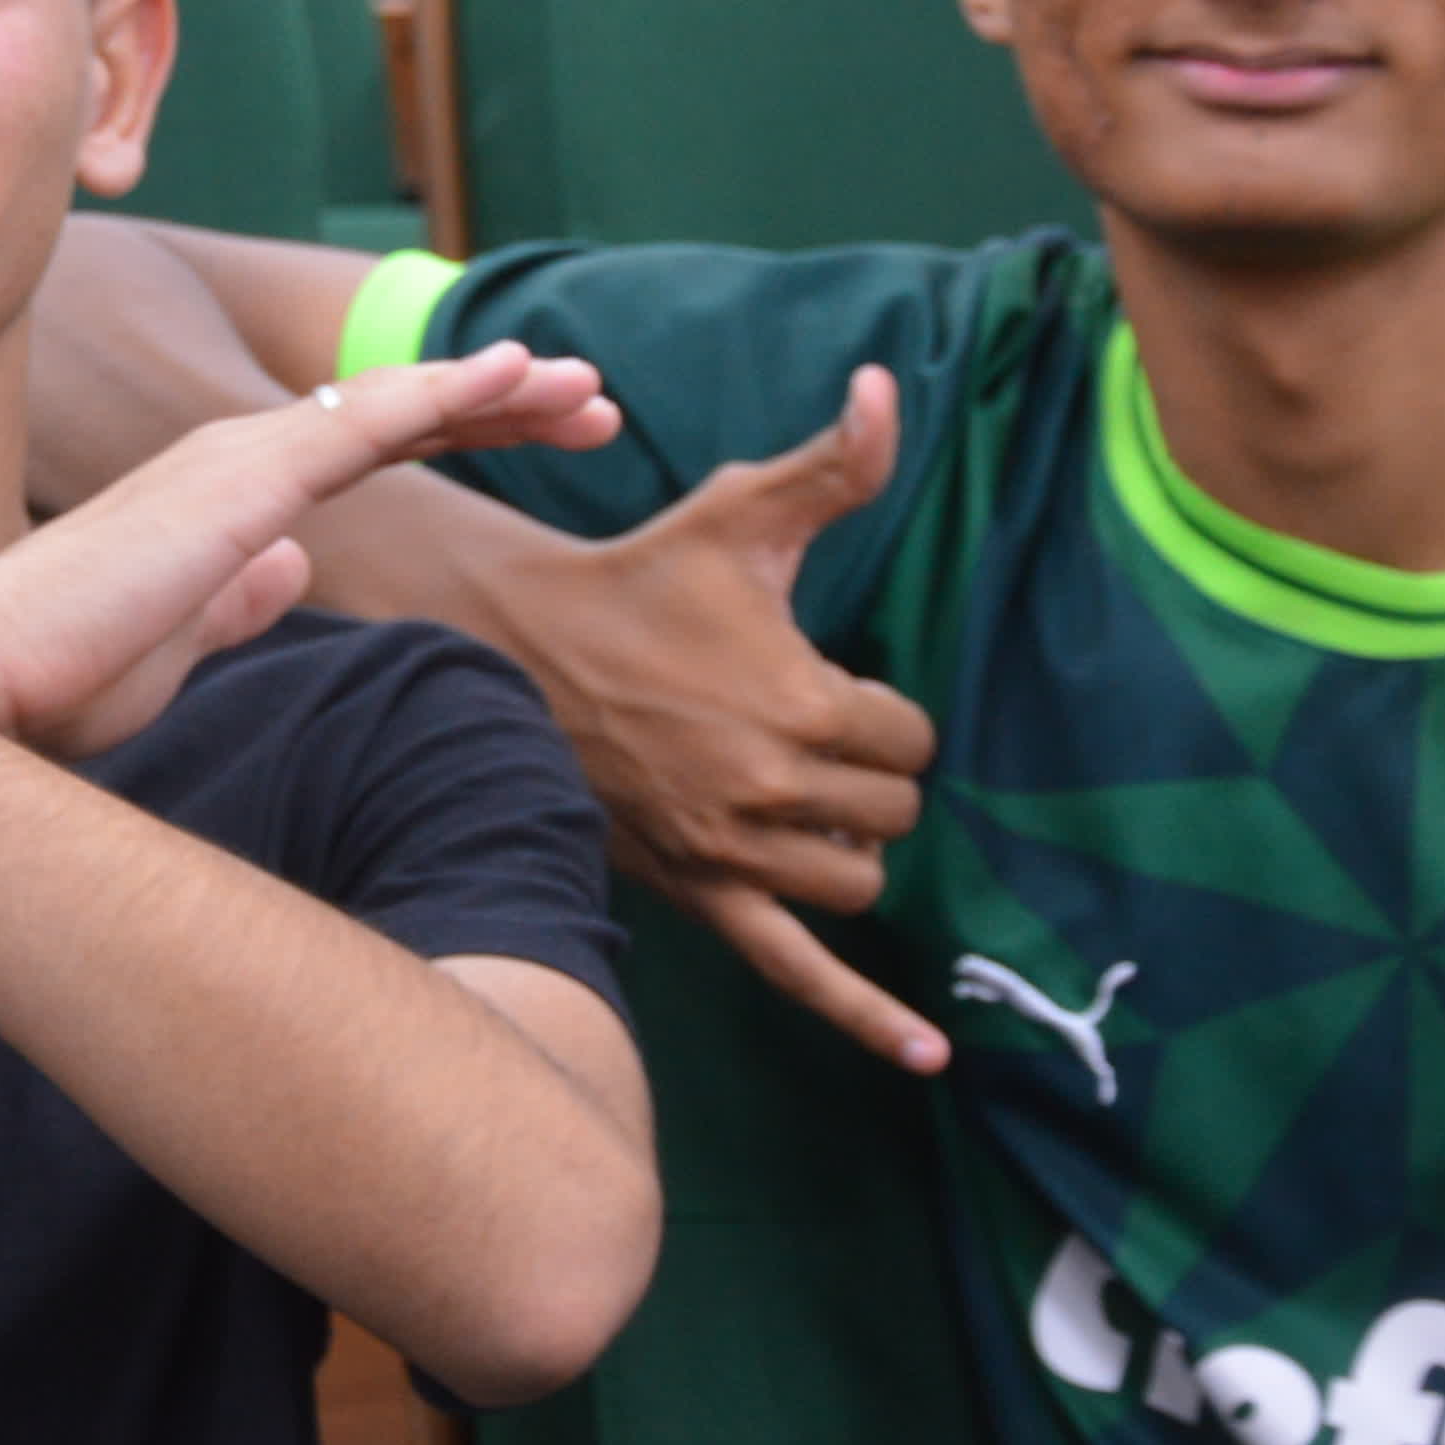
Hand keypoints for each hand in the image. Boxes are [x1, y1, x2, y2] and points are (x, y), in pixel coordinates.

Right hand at [0, 343, 619, 756]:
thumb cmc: (47, 679)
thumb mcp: (171, 644)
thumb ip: (233, 599)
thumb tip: (292, 566)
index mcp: (219, 498)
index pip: (360, 450)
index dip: (450, 434)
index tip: (536, 439)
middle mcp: (233, 460)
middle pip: (393, 415)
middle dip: (497, 408)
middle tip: (591, 407)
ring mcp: (236, 462)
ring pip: (396, 405)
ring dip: (498, 393)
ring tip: (585, 389)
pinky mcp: (240, 483)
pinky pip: (369, 422)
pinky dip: (451, 393)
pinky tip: (516, 379)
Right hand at [491, 366, 948, 1069]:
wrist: (517, 657)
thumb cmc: (639, 579)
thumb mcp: (738, 514)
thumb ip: (833, 463)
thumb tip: (894, 386)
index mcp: (797, 700)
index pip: (910, 736)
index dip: (884, 710)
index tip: (831, 682)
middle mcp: (772, 791)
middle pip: (892, 813)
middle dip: (869, 775)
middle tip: (809, 732)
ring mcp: (735, 855)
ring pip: (858, 882)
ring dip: (848, 847)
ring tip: (802, 800)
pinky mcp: (702, 898)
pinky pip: (798, 976)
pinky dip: (867, 1019)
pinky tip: (928, 1057)